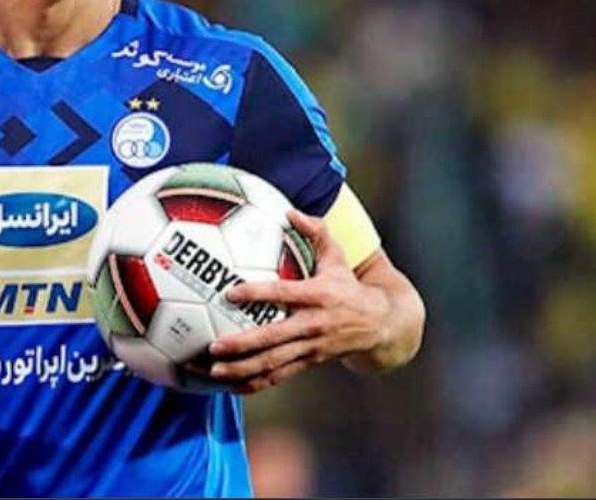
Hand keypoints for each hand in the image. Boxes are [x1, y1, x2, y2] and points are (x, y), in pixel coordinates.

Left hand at [206, 209, 390, 393]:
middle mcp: (313, 324)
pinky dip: (256, 382)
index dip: (257, 293)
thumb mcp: (338, 256)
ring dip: (243, 370)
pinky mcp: (310, 362)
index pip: (282, 294)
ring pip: (274, 362)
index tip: (230, 292)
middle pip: (274, 337)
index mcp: (317, 295)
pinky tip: (232, 385)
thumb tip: (290, 211)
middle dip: (243, 344)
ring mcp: (311, 347)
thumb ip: (315, 231)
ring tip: (215, 372)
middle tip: (214, 346)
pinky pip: (280, 375)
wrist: (381, 324)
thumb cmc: (349, 284)